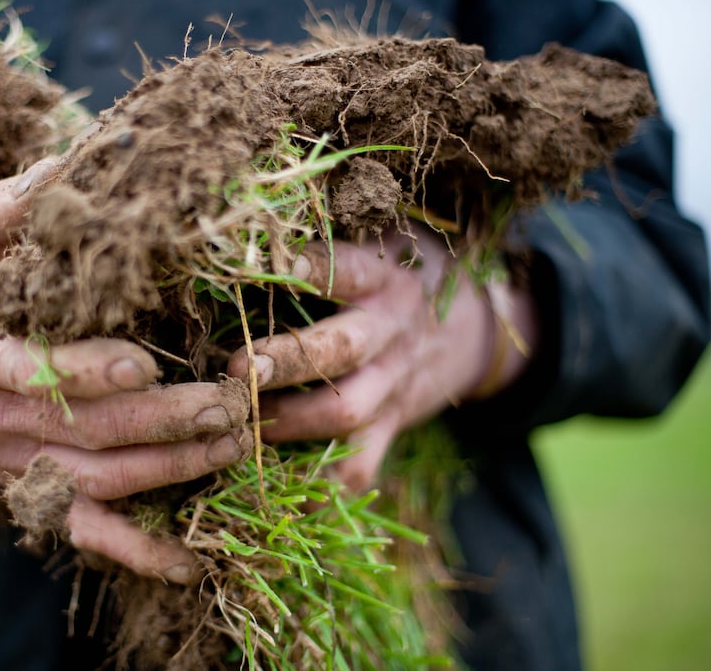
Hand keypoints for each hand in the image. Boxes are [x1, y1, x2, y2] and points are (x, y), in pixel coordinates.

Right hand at [0, 160, 250, 582]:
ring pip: (101, 483)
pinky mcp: (39, 495)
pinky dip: (138, 552)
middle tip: (231, 404)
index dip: (86, 373)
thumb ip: (8, 208)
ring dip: (172, 471)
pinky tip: (193, 558)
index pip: (32, 374)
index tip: (146, 365)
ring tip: (238, 444)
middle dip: (163, 422)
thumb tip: (68, 159)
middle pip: (87, 433)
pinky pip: (89, 534)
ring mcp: (21, 468)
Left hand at [228, 234, 535, 491]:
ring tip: (239, 421)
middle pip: (340, 350)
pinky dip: (319, 483)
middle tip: (235, 367)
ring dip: (289, 423)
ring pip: (346, 413)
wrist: (475, 331)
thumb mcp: (388, 241)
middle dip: (286, 361)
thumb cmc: (405, 274)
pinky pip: (360, 466)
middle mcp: (390, 333)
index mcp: (385, 280)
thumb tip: (258, 220)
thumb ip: (338, 238)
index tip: (255, 266)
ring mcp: (393, 385)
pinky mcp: (392, 427)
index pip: (346, 269)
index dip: (306, 268)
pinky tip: (276, 489)